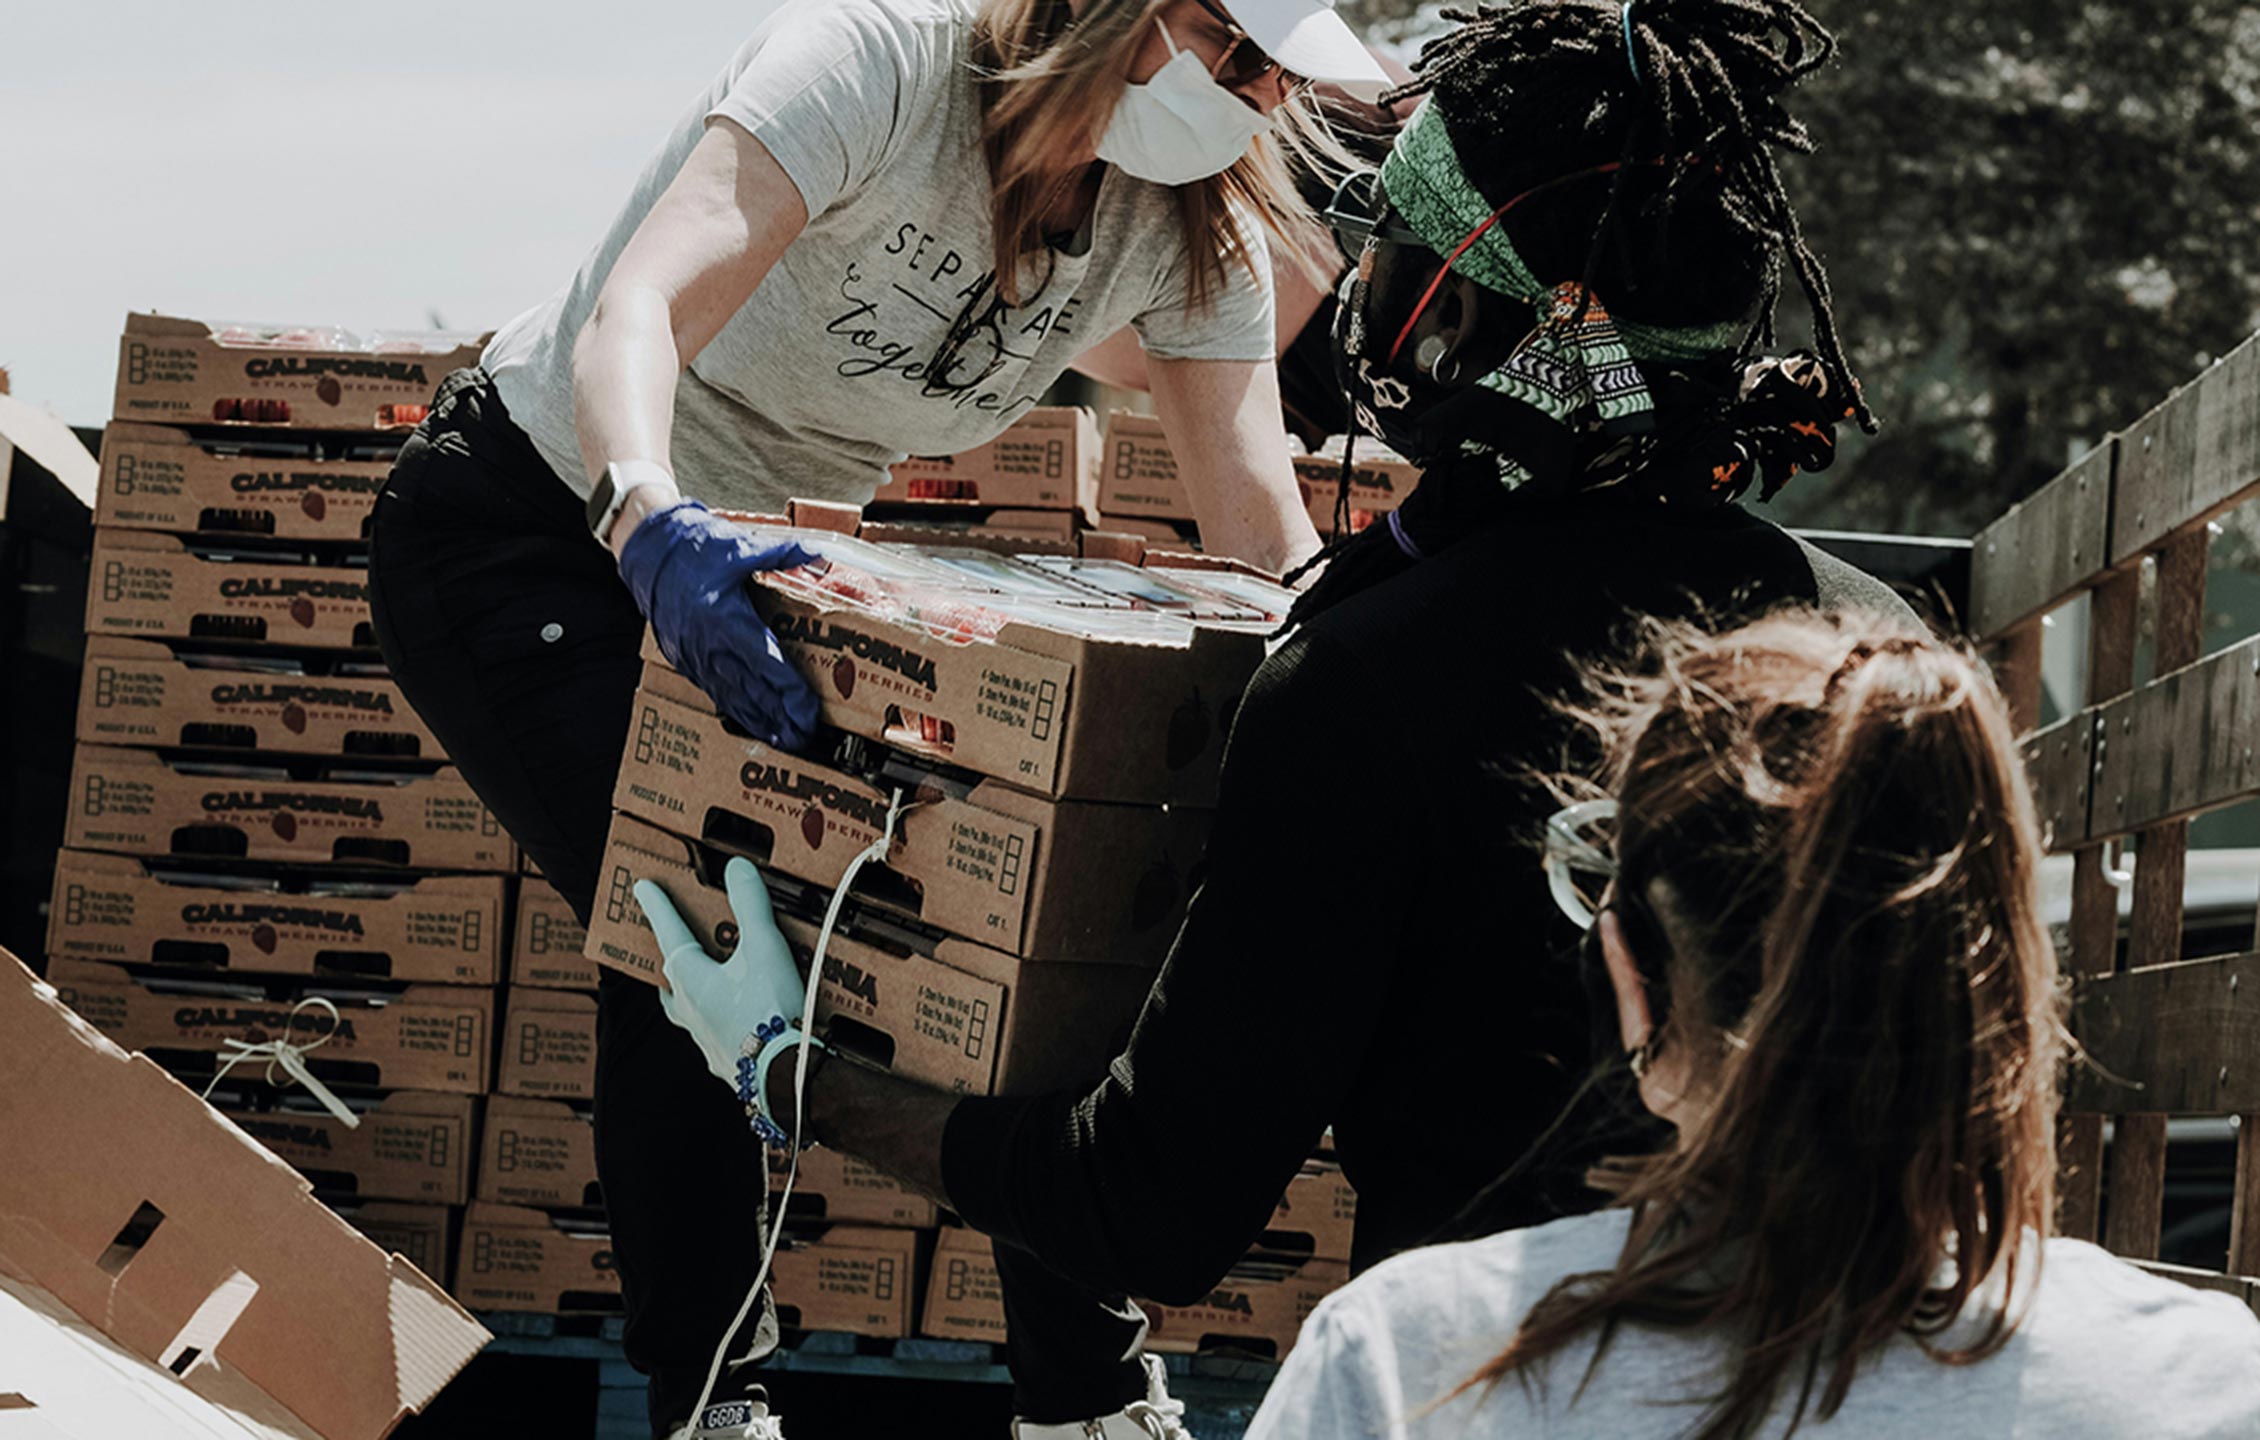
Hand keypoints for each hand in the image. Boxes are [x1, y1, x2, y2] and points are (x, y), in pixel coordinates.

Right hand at [617, 500, 820, 748]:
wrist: (647, 553)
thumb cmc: (691, 550)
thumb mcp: (740, 547)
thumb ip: (781, 555)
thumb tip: (816, 554)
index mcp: (726, 620)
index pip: (767, 664)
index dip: (790, 692)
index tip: (809, 711)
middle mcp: (710, 646)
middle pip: (753, 691)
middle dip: (781, 717)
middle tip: (805, 736)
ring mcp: (695, 656)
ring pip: (733, 698)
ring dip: (760, 721)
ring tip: (784, 740)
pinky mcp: (686, 660)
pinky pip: (715, 691)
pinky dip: (737, 710)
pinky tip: (753, 723)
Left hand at [637, 860, 821, 1141]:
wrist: (784, 1075)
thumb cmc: (770, 1008)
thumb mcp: (764, 947)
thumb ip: (750, 904)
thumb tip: (737, 867)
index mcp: (691, 979)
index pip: (669, 933)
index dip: (658, 907)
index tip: (641, 887)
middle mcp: (689, 1011)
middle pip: (671, 981)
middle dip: (671, 960)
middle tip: (673, 947)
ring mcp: (705, 1041)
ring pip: (686, 1013)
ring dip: (690, 996)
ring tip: (703, 987)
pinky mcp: (726, 1063)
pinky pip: (714, 1037)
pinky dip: (719, 1024)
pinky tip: (736, 1025)